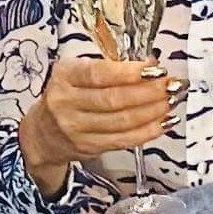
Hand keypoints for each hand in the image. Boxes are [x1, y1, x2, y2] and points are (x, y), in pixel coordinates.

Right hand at [19, 55, 175, 185]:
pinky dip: (147, 132)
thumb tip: (149, 67)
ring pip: (121, 121)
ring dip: (152, 111)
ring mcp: (76, 128)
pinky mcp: (88, 147)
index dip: (129, 72)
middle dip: (148, 92)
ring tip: (170, 101)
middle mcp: (66, 102)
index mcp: (65, 76)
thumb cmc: (67, 95)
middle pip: (113, 99)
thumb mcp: (76, 73)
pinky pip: (123, 140)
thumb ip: (108, 68)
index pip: (98, 74)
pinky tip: (162, 122)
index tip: (153, 69)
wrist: (43, 133)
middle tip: (169, 85)